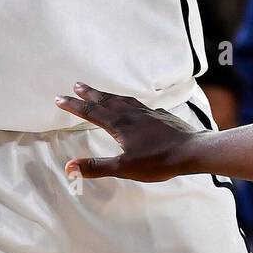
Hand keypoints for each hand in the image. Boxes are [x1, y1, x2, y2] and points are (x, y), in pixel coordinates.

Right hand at [55, 83, 204, 180]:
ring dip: (109, 95)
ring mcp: (148, 113)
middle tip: (77, 85)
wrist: (192, 151)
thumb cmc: (158, 161)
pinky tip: (135, 107)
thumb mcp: (124, 168)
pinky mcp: (161, 117)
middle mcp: (132, 114)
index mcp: (120, 125)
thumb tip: (69, 167)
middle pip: (107, 100)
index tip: (60, 98)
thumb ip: (96, 167)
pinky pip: (141, 105)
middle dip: (90, 93)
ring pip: (124, 100)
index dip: (74, 105)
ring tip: (101, 93)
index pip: (92, 112)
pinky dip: (131, 102)